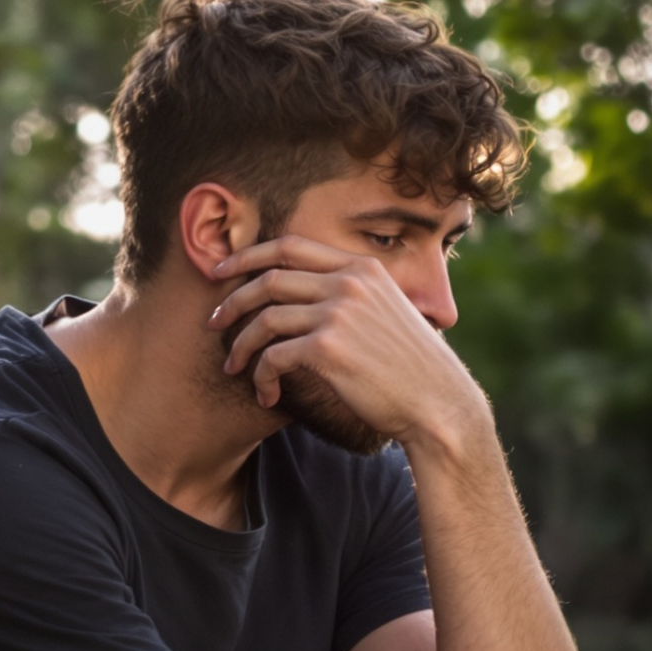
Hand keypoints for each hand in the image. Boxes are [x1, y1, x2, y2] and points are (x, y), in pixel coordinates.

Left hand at [206, 236, 487, 448]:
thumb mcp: (389, 314)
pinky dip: (261, 376)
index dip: (248, 256)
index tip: (222, 273)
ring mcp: (338, 313)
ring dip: (241, 345)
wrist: (438, 405)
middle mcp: (349, 283)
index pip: (291, 245)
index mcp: (363, 268)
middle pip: (269, 277)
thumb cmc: (413, 370)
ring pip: (264, 319)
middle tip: (213, 322)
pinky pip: (273, 356)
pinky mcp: (328, 348)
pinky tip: (265, 394)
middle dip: (231, 299)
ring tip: (233, 366)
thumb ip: (354, 298)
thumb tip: (307, 298)